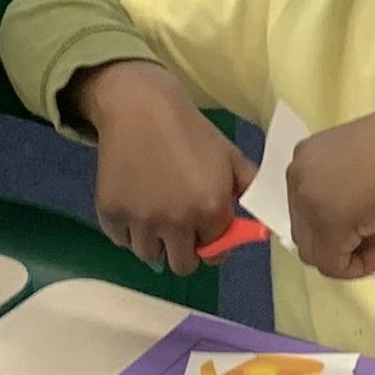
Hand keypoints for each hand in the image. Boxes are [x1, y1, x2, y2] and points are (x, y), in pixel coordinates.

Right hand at [71, 61, 254, 274]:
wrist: (140, 107)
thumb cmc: (191, 131)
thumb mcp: (230, 157)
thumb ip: (250, 191)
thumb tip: (264, 224)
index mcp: (210, 210)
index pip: (214, 254)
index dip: (210, 244)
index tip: (203, 230)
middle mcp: (176, 222)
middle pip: (181, 266)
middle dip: (183, 252)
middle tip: (178, 228)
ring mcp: (140, 220)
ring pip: (148, 255)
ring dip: (154, 242)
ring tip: (154, 214)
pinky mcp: (110, 213)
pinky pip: (120, 239)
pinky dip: (127, 229)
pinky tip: (133, 205)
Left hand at [280, 95, 374, 280]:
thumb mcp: (363, 168)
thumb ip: (343, 191)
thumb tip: (349, 227)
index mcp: (305, 157)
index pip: (306, 209)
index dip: (338, 225)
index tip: (370, 222)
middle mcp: (297, 177)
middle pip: (305, 233)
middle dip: (342, 243)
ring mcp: (309, 200)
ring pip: (314, 252)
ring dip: (349, 257)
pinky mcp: (328, 224)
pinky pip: (332, 264)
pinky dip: (357, 267)